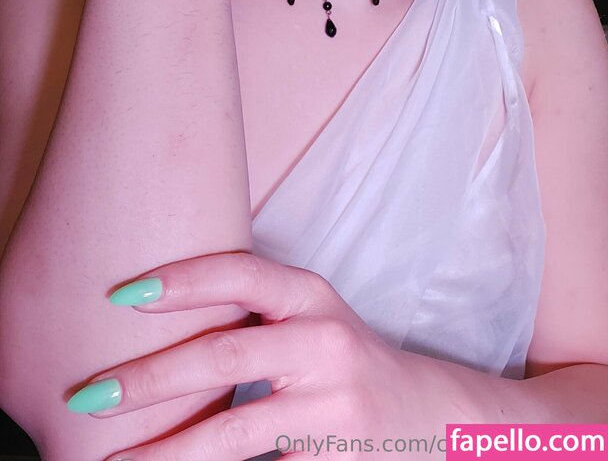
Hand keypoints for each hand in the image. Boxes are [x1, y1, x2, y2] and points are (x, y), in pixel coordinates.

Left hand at [68, 252, 424, 459]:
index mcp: (311, 295)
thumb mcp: (307, 318)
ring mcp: (333, 405)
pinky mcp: (336, 457)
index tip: (124, 294)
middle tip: (90, 395)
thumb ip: (252, 310)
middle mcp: (325, 342)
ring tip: (112, 459)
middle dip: (149, 378)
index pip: (241, 274)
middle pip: (225, 353)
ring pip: (234, 431)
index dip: (182, 281)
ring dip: (165, 449)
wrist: (430, 415)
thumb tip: (148, 308)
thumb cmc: (343, 359)